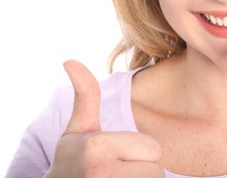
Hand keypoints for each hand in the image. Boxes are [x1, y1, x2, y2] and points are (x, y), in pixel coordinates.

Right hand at [45, 60, 163, 177]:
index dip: (140, 152)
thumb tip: (70, 60)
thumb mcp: (77, 130)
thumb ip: (85, 96)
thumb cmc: (72, 162)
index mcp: (98, 148)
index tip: (116, 156)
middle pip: (157, 171)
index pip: (153, 149)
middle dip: (142, 170)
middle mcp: (102, 174)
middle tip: (118, 172)